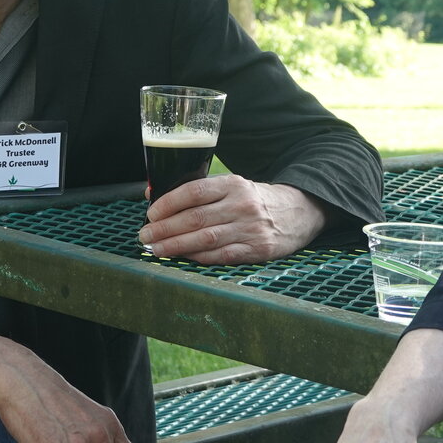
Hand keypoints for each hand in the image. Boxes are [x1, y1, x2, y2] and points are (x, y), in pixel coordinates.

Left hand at [138, 176, 326, 262]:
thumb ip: (196, 191)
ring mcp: (251, 228)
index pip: (194, 191)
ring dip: (176, 246)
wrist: (298, 212)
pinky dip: (199, 257)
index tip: (151, 214)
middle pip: (196, 218)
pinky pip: (222, 255)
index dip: (168, 203)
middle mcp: (242, 205)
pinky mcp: (258, 249)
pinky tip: (183, 258)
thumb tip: (151, 192)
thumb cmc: (254, 200)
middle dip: (165, 229)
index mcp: (233, 184)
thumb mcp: (231, 186)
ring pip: (206, 239)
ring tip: (156, 250)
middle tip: (145, 236)